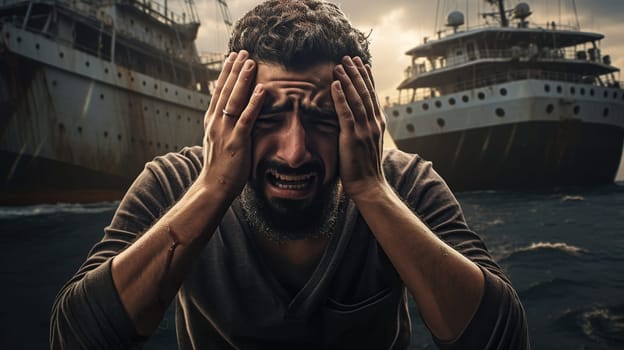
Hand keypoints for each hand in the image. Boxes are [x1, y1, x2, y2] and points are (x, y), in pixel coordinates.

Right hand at [200, 50, 264, 199]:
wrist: (212, 187)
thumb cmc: (219, 168)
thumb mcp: (218, 142)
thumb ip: (223, 128)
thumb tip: (230, 118)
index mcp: (212, 122)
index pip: (218, 92)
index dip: (226, 73)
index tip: (232, 58)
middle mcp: (216, 122)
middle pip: (225, 90)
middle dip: (234, 69)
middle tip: (242, 51)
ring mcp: (225, 131)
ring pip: (234, 99)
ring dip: (242, 79)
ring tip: (250, 62)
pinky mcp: (236, 141)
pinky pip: (246, 118)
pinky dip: (254, 103)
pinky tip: (261, 90)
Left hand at [331, 56, 386, 199]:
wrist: (369, 186)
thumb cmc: (365, 168)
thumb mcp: (367, 144)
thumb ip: (363, 129)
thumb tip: (355, 120)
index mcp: (378, 124)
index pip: (372, 95)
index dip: (367, 78)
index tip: (362, 64)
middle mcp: (373, 123)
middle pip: (365, 92)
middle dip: (357, 72)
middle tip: (349, 57)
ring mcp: (364, 129)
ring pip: (356, 98)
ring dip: (348, 79)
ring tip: (340, 64)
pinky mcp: (352, 137)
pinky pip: (346, 112)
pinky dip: (341, 97)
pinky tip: (336, 84)